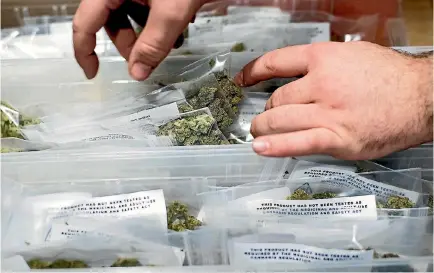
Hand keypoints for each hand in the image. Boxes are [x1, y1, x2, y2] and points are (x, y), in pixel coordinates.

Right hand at [73, 0, 204, 80]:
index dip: (85, 51)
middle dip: (131, 45)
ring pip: (131, 16)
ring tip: (174, 42)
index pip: (84, 23)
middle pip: (112, 22)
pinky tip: (178, 27)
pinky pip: (145, 6)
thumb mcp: (172, 11)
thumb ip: (154, 43)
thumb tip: (137, 73)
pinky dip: (158, 21)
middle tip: (150, 59)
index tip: (94, 74)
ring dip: (149, 35)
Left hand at [234, 42, 432, 159]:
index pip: (276, 62)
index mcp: (324, 58)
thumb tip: (298, 77)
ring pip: (280, 120)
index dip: (253, 72)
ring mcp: (329, 112)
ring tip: (260, 132)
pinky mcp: (338, 138)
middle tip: (264, 117)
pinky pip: (299, 143)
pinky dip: (276, 147)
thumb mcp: (352, 56)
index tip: (242, 81)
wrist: (424, 97)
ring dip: (265, 128)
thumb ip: (322, 65)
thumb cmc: (390, 77)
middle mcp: (322, 83)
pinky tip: (260, 148)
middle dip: (266, 110)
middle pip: (276, 99)